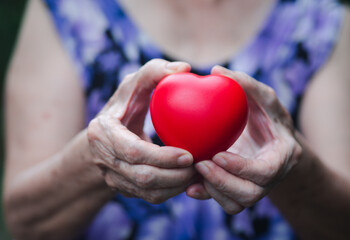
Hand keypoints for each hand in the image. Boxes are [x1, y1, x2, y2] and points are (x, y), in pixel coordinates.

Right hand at [87, 59, 196, 203]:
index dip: (161, 157)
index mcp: (103, 133)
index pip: (132, 151)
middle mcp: (104, 158)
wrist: (107, 132)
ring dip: (175, 186)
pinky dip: (171, 191)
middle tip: (199, 166)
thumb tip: (184, 68)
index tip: (189, 155)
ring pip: (147, 191)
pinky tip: (188, 180)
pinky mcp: (123, 187)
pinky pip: (149, 197)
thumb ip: (154, 71)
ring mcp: (112, 176)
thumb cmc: (125, 103)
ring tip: (198, 174)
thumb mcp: (134, 83)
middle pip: (141, 176)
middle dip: (173, 175)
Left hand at [186, 66, 301, 213]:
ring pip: (237, 204)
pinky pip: (226, 202)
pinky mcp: (241, 191)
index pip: (265, 171)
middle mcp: (271, 176)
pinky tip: (191, 186)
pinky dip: (208, 196)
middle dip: (223, 182)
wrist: (267, 134)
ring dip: (213, 191)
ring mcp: (257, 187)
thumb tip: (216, 70)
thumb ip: (245, 83)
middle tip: (199, 164)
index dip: (241, 168)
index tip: (216, 156)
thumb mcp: (262, 95)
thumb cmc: (265, 112)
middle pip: (250, 194)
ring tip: (193, 173)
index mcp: (283, 155)